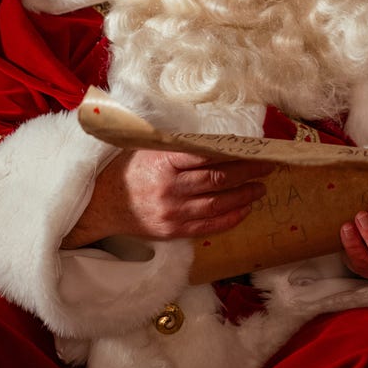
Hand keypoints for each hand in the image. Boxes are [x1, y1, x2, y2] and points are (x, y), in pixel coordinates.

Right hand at [61, 148, 271, 248]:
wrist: (99, 204)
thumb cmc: (127, 168)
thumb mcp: (148, 147)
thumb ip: (179, 143)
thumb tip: (215, 137)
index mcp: (163, 160)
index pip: (207, 155)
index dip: (235, 152)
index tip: (255, 148)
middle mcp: (168, 187)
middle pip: (217, 179)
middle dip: (247, 172)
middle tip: (268, 166)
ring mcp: (170, 212)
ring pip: (216, 204)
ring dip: (243, 196)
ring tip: (261, 188)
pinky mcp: (170, 231)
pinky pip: (206, 226)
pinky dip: (229, 218)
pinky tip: (244, 210)